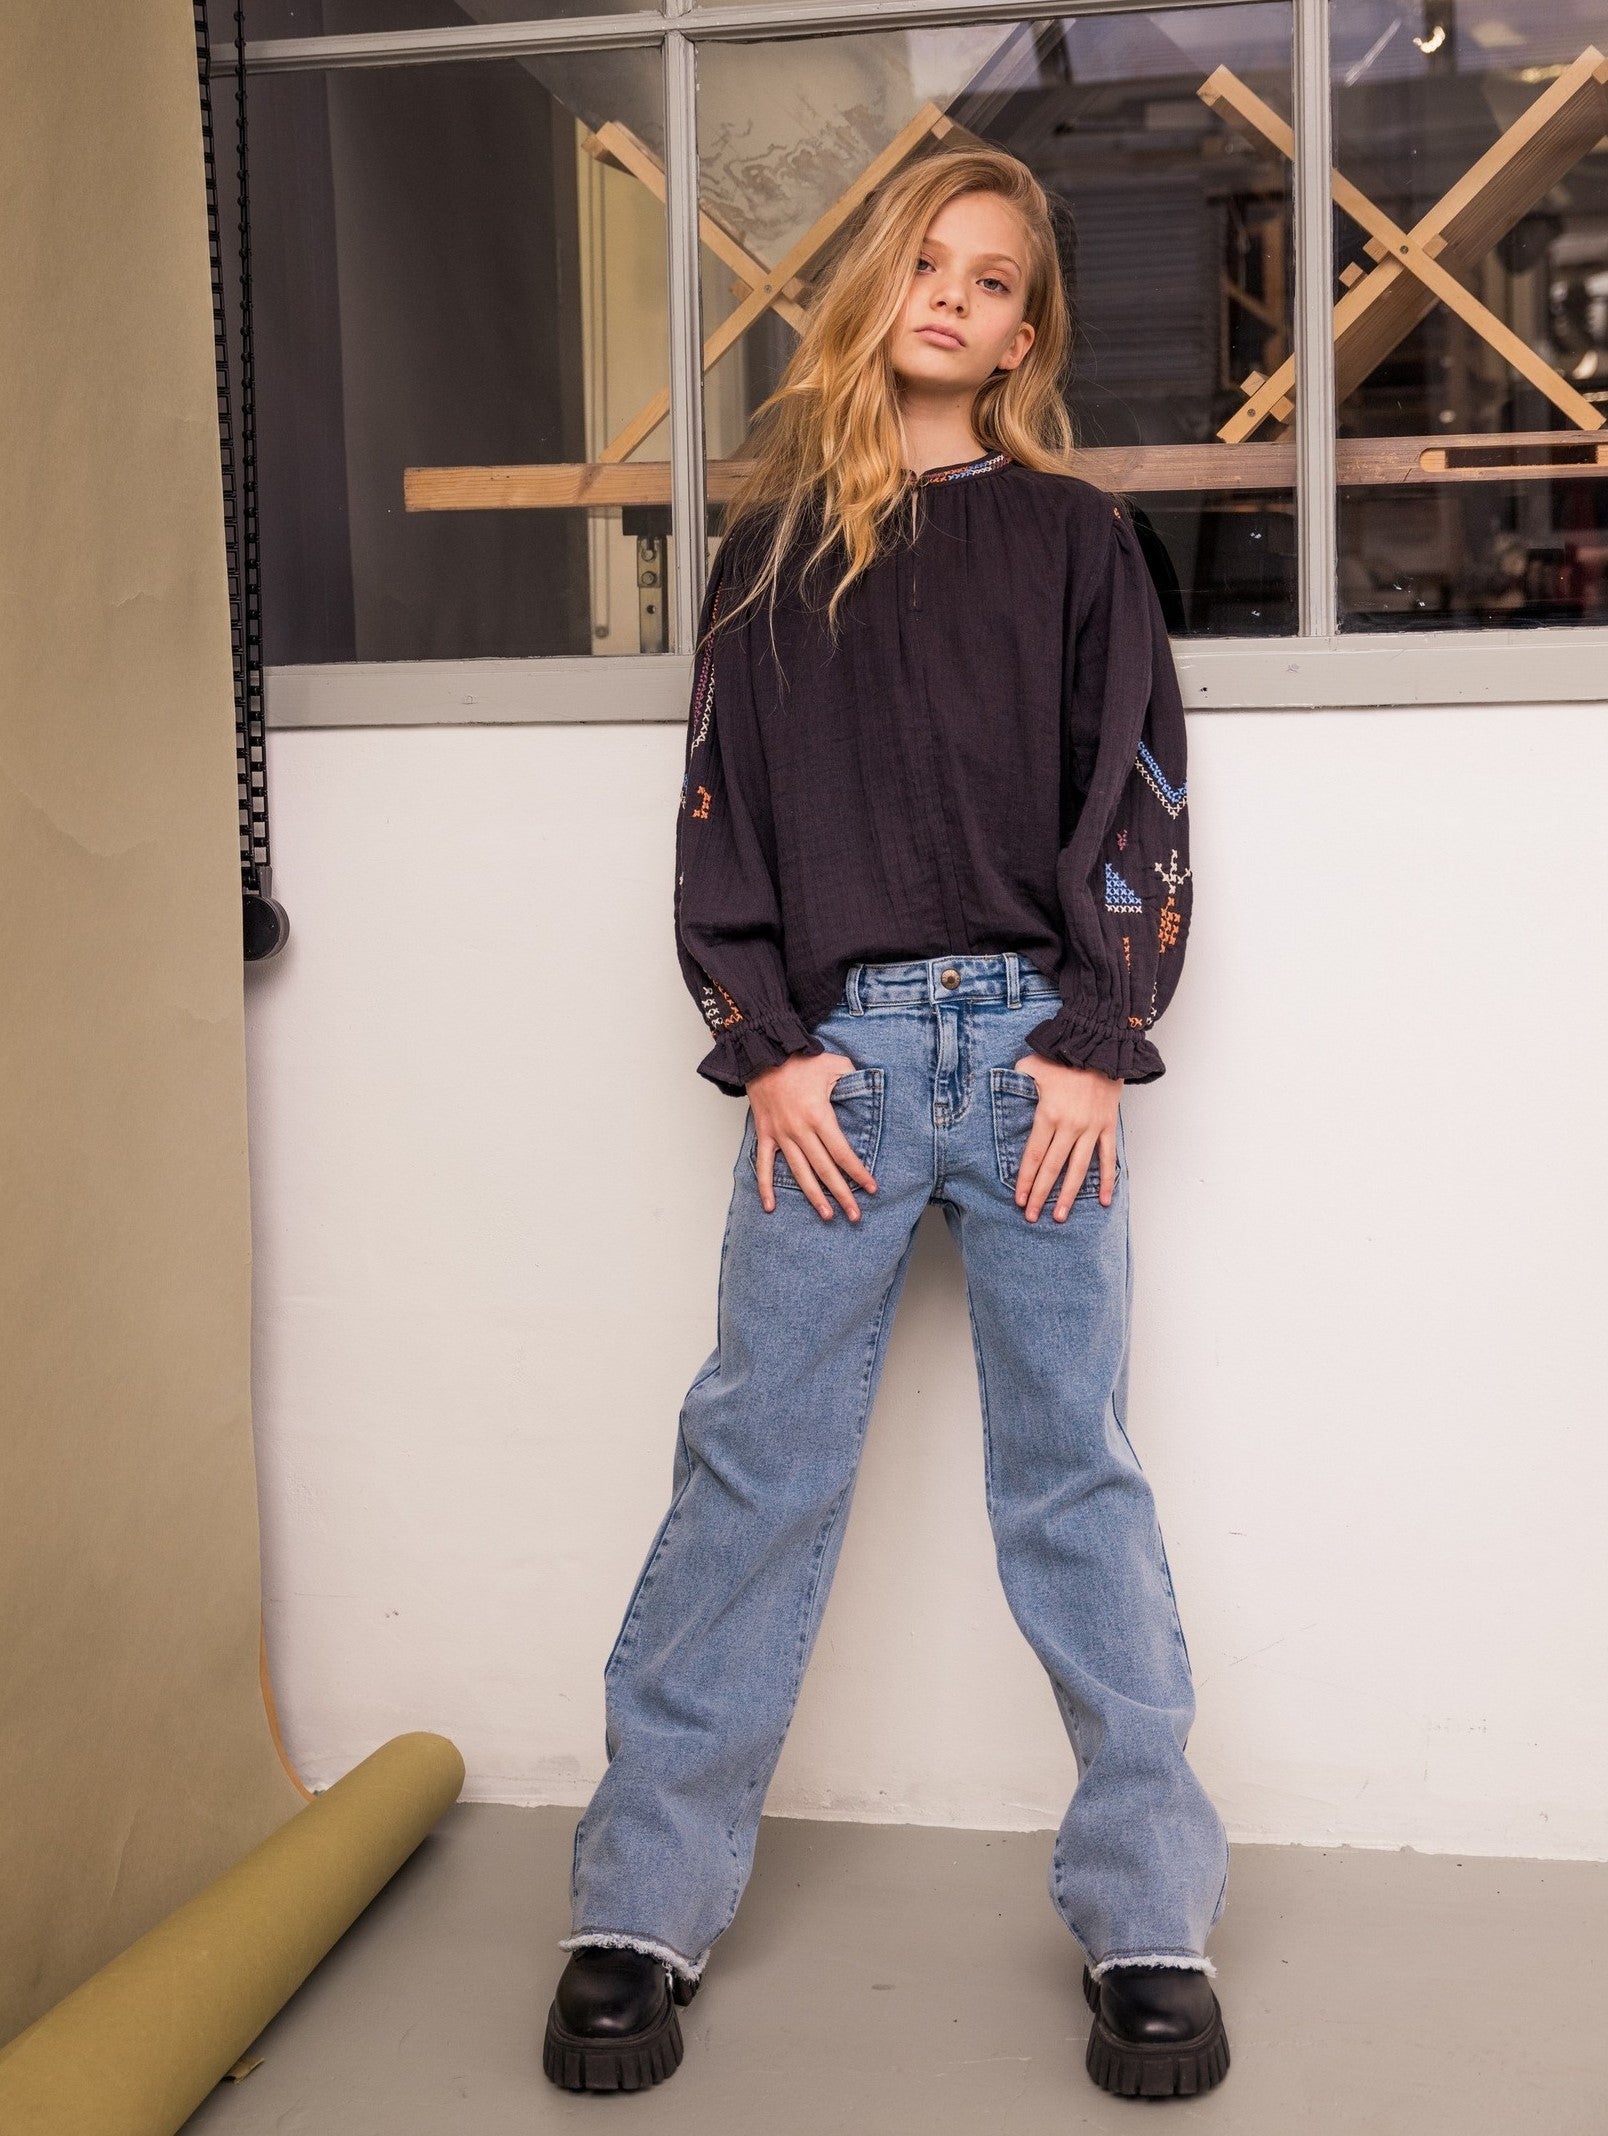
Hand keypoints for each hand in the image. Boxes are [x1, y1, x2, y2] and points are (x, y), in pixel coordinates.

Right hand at [747, 1050, 879, 1220]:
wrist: (763, 1053)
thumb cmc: (799, 1060)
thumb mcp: (835, 1064)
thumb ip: (855, 1078)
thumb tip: (871, 1086)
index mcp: (819, 1116)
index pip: (842, 1153)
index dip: (857, 1172)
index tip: (871, 1188)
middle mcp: (800, 1130)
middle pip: (825, 1170)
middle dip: (842, 1194)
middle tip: (855, 1215)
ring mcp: (781, 1135)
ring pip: (799, 1173)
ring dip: (814, 1197)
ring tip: (827, 1216)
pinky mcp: (765, 1135)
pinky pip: (764, 1165)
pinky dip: (766, 1187)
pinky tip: (770, 1207)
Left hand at [1010, 1052, 1119, 1220]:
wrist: (1101, 1047)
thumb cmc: (1064, 1057)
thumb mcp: (1032, 1065)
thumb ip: (1016, 1078)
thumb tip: (1001, 1081)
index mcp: (1048, 1115)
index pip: (1033, 1156)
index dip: (1025, 1180)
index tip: (1019, 1199)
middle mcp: (1070, 1127)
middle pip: (1051, 1168)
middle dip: (1040, 1195)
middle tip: (1032, 1217)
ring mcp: (1091, 1129)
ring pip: (1078, 1170)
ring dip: (1068, 1196)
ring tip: (1059, 1216)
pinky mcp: (1108, 1127)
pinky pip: (1108, 1158)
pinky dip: (1108, 1180)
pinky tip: (1105, 1200)